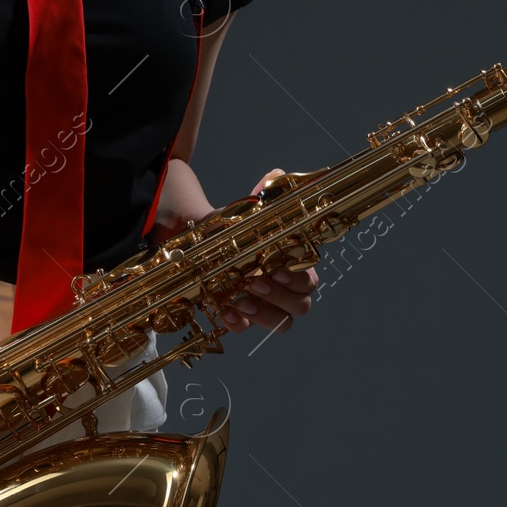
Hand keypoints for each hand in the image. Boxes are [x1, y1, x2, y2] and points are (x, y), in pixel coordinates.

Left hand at [215, 167, 318, 333]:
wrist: (197, 244)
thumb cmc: (229, 231)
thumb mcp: (243, 214)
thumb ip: (261, 199)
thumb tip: (275, 175)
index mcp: (289, 264)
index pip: (309, 279)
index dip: (298, 278)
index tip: (277, 266)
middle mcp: (282, 288)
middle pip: (301, 304)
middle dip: (281, 296)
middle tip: (255, 282)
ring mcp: (263, 306)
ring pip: (282, 323)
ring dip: (264, 315)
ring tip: (240, 300)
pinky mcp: (240, 318)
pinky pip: (247, 330)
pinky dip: (239, 325)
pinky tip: (224, 312)